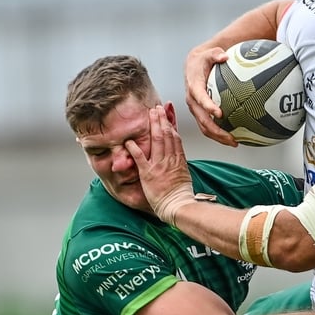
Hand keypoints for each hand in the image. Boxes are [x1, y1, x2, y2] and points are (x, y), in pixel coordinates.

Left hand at [126, 105, 194, 224]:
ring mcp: (159, 166)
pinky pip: (140, 158)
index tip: (167, 114)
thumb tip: (178, 155)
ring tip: (149, 114)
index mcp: (178, 159)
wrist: (178, 205)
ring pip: (157, 141)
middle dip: (161, 119)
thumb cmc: (182, 194)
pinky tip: (129, 140)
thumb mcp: (185, 175)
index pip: (175, 137)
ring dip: (152, 126)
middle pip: (166, 134)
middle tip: (156, 108)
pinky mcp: (148, 174)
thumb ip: (180, 163)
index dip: (170, 123)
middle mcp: (169, 159)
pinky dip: (134, 148)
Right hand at [184, 46, 237, 146]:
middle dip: (216, 131)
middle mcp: (193, 101)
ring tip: (234, 142)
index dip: (208, 106)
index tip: (219, 113)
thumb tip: (224, 56)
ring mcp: (196, 109)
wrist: (193, 65)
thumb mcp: (208, 53)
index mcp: (194, 87)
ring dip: (218, 137)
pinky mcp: (200, 113)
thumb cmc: (202, 60)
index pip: (200, 98)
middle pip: (203, 120)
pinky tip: (233, 137)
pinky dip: (219, 134)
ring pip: (205, 128)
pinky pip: (208, 127)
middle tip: (231, 137)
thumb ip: (215, 54)